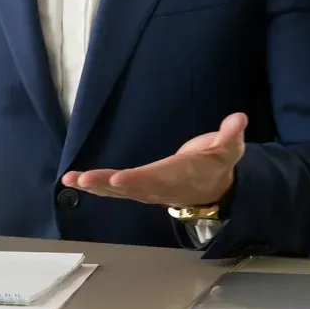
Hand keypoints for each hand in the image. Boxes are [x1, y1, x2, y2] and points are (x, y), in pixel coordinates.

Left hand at [61, 112, 246, 206]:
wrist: (216, 188)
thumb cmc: (217, 164)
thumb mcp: (229, 149)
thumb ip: (231, 135)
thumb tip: (239, 118)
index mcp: (179, 176)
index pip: (156, 179)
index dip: (137, 180)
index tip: (118, 179)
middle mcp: (159, 187)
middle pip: (130, 187)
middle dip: (105, 184)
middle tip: (82, 179)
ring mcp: (147, 190)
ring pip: (117, 190)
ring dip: (92, 185)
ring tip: (70, 180)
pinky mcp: (138, 187)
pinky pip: (114, 188)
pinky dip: (94, 185)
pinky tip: (74, 181)